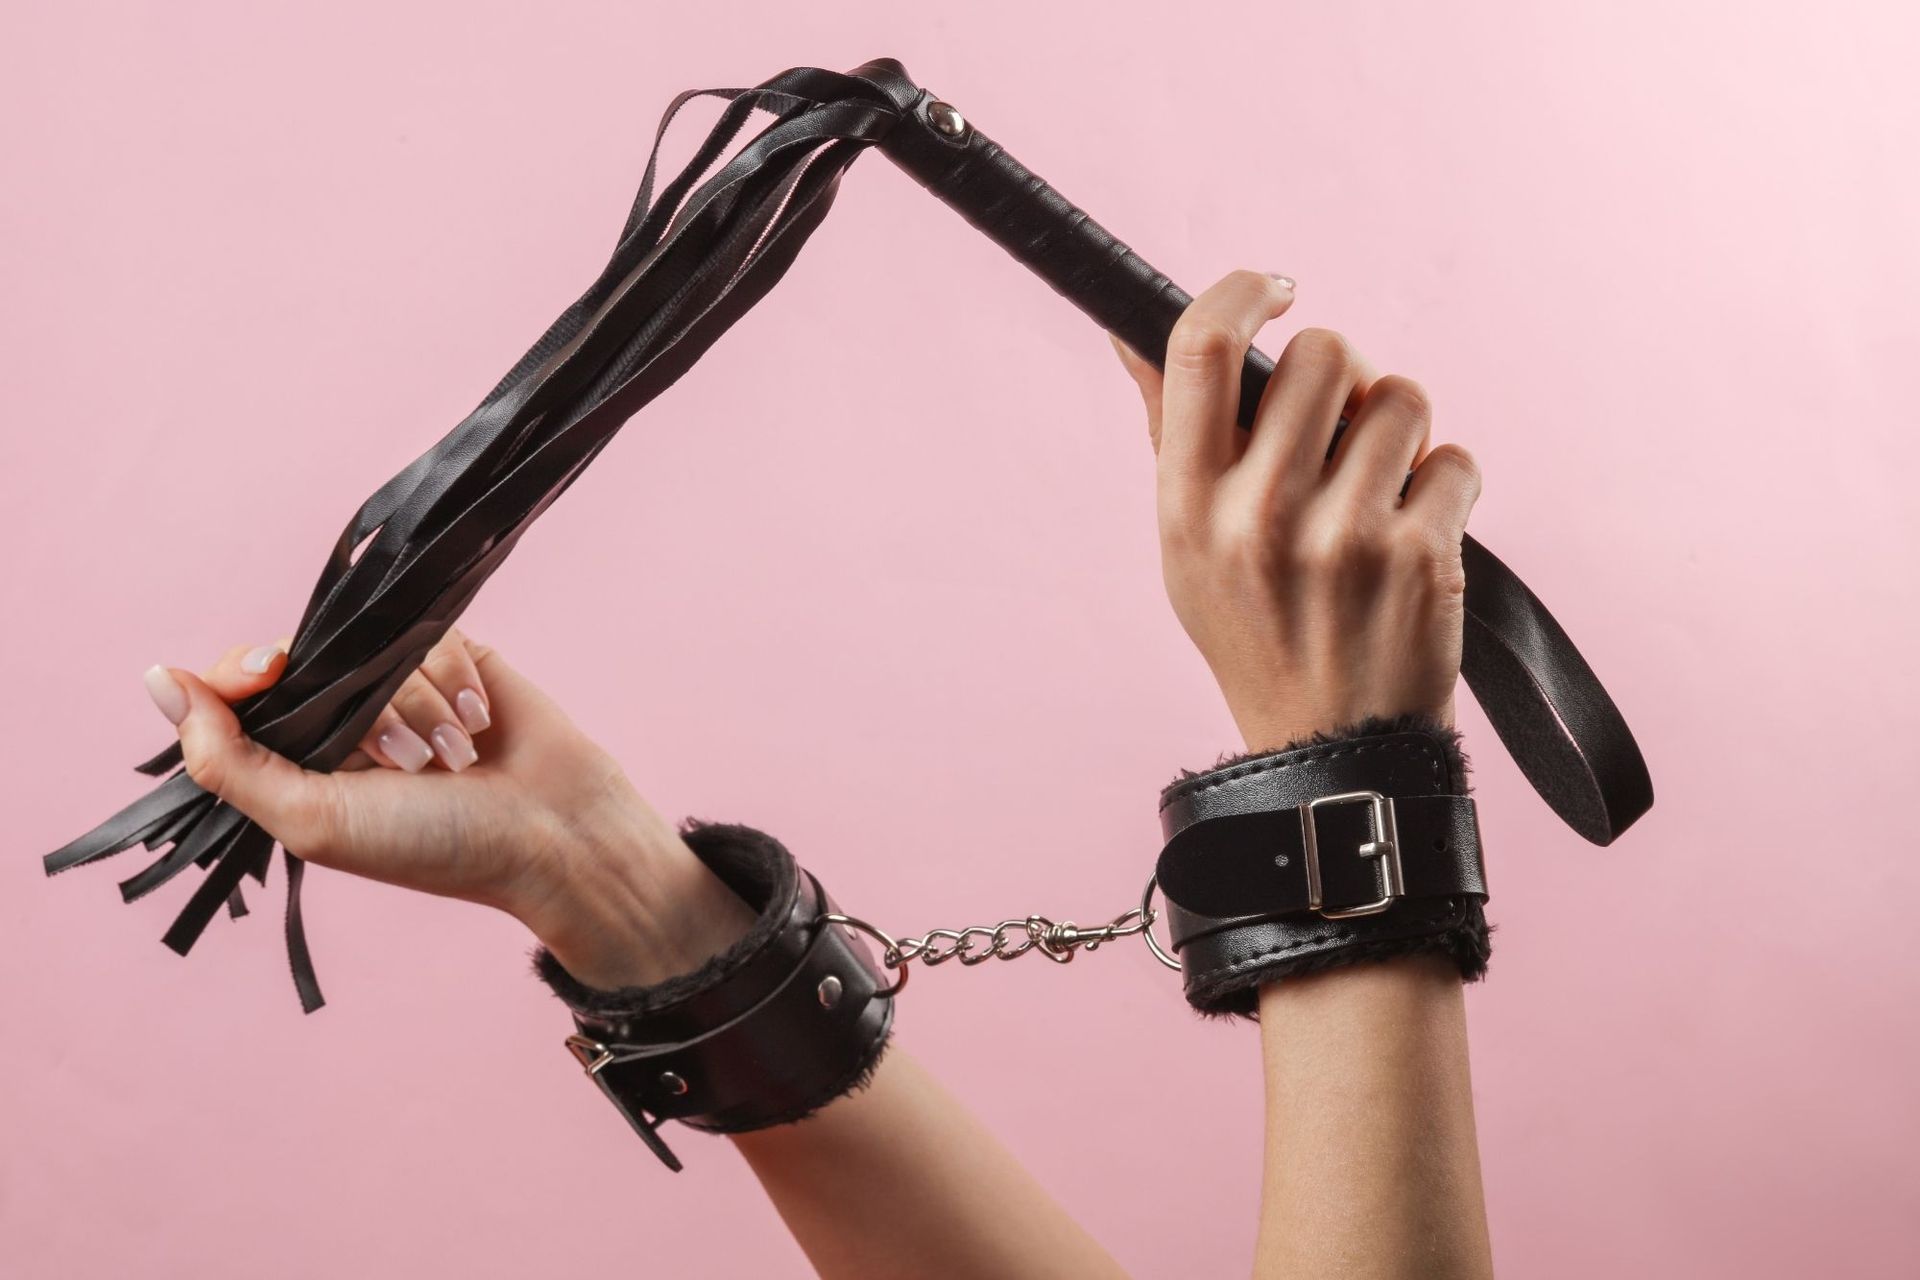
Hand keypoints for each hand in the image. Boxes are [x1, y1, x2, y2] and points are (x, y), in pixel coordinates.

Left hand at [140, 627, 753, 987]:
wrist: (556, 837)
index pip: (238, 689)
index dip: (245, 668)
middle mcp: (346, 724)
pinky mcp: (462, 664)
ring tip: (454, 757)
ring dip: (418, 703)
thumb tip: (157, 677)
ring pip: (378, 648)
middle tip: (400, 759)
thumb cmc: (439, 847)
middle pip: (310, 660)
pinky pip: (433, 634)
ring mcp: (405, 691)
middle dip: (357, 703)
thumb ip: (224, 758)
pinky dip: (455, 678)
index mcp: (297, 765)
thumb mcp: (314, 818)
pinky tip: (481, 726)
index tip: (270, 669)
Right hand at [1111, 271, 1481, 751]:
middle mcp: (1257, 515)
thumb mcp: (1185, 544)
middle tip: (1341, 427)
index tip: (1276, 290)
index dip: (1242, 292)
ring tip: (1379, 490)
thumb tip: (1131, 330)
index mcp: (1187, 505)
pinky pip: (1455, 458)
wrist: (1333, 748)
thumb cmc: (1255, 629)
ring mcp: (1343, 536)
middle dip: (1346, 376)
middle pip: (1326, 352)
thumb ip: (1171, 434)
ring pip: (1402, 396)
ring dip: (1400, 431)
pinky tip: (1416, 535)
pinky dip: (1446, 485)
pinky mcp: (1420, 557)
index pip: (1201, 348)